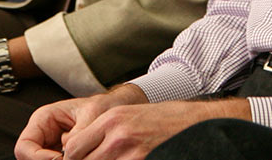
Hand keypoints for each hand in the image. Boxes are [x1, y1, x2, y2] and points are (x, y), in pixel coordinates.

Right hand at [16, 85, 145, 159]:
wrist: (118, 109)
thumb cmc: (105, 106)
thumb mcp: (93, 115)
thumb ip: (78, 133)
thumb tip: (67, 152)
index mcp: (44, 119)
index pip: (24, 146)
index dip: (37, 158)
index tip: (58, 159)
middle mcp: (44, 134)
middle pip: (29, 159)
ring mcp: (51, 147)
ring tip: (79, 157)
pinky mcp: (61, 156)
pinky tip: (81, 159)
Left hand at [59, 98, 248, 159]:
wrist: (198, 123)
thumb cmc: (166, 120)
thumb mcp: (131, 116)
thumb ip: (105, 132)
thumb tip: (79, 151)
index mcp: (111, 119)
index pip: (74, 148)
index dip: (74, 159)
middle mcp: (117, 134)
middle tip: (104, 159)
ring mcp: (130, 152)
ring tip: (119, 159)